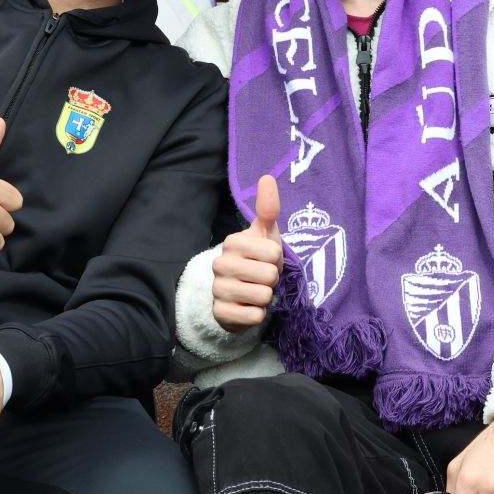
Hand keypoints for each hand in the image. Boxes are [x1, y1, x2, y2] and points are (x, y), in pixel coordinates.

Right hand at [211, 174, 282, 331]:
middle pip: (269, 276)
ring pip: (263, 296)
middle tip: (260, 278)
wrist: (237, 294)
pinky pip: (254, 316)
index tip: (265, 260)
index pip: (274, 253)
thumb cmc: (256, 259)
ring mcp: (218, 290)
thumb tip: (267, 177)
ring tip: (254, 291)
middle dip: (271, 279)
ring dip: (265, 297)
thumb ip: (267, 208)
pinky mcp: (220, 313)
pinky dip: (258, 314)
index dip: (276, 260)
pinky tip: (247, 306)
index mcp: (232, 242)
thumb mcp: (265, 234)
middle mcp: (220, 264)